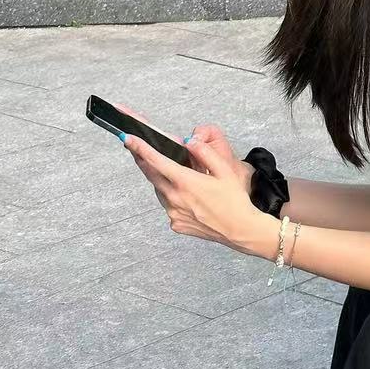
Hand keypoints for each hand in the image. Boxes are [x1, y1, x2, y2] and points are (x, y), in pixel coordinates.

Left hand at [115, 108, 267, 254]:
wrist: (240, 230)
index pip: (156, 161)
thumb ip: (205, 153)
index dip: (140, 148)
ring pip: (159, 189)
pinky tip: (184, 194)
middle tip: (135, 147)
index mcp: (186, 182)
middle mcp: (175, 198)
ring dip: (160, 178)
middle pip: (151, 174)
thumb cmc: (235, 201)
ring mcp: (173, 213)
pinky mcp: (176, 223)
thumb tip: (189, 141)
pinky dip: (171, 195)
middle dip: (142, 159)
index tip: (128, 138)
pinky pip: (167, 204)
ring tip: (170, 171)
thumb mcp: (225, 170)